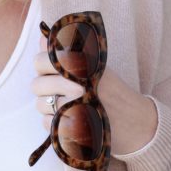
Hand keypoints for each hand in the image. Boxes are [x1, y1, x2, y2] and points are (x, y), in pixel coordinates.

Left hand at [31, 37, 157, 155]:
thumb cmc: (113, 92)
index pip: (40, 60)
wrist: (134, 122)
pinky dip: (55, 123)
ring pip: (40, 105)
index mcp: (81, 65)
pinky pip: (46, 123)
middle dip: (45, 89)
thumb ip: (68, 51)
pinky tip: (72, 119)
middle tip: (61, 91)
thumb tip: (41, 40)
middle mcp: (76, 85)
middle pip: (37, 85)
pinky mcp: (70, 130)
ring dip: (50, 107)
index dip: (42, 66)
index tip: (53, 71)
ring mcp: (72, 109)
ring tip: (70, 106)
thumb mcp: (95, 65)